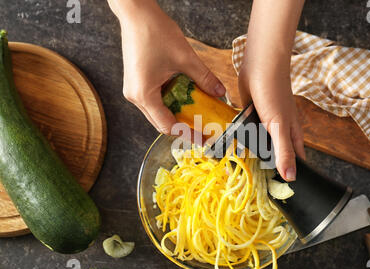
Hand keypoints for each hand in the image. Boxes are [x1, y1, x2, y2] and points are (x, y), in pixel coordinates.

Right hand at [108, 0, 225, 133]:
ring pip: (157, 112)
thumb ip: (204, 78)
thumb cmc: (155, 32)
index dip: (187, 134)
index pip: (167, 125)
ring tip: (196, 115)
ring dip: (176, 115)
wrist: (136, 13)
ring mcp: (133, 90)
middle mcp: (134, 96)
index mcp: (144, 94)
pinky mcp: (136, 82)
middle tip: (203, 129)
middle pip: (161, 122)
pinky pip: (154, 101)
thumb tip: (221, 93)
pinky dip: (169, 103)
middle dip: (183, 127)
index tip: (203, 138)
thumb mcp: (186, 58)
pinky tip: (185, 99)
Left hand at [238, 0, 304, 181]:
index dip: (288, 177)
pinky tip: (230, 150)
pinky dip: (241, 141)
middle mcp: (278, 132)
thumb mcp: (279, 126)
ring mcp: (264, 124)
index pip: (294, 162)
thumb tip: (290, 178)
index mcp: (290, 136)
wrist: (260, 65)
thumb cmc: (274, 94)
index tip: (279, 194)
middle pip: (274, 156)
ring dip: (251, 155)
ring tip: (237, 173)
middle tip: (252, 188)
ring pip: (259, 145)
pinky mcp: (250, 116)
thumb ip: (284, 151)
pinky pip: (246, 133)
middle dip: (266, 169)